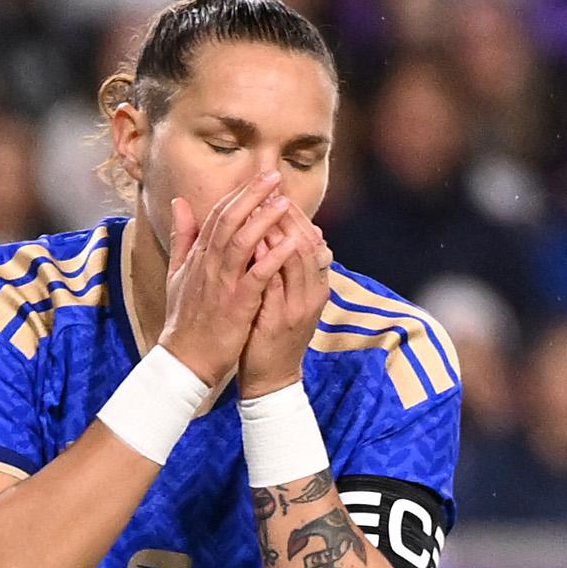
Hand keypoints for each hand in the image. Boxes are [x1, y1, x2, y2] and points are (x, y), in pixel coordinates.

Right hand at [158, 173, 288, 389]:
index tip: (258, 178)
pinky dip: (272, 258)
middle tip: (274, 176)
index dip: (238, 195)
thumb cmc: (184, 319)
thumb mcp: (176, 273)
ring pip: (242, 243)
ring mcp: (221, 284)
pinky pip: (256, 275)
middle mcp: (208, 265)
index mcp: (198, 257)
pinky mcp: (236, 304)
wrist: (185, 359)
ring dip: (263, 220)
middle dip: (252, 196)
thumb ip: (182, 237)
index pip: (217, 216)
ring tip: (284, 201)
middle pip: (229, 221)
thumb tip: (179, 202)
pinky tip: (290, 243)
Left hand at [236, 200, 333, 398]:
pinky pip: (277, 284)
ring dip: (280, 231)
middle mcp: (311, 291)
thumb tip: (281, 234)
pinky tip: (254, 245)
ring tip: (261, 207)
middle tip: (268, 189)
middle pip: (306, 240)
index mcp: (312, 283)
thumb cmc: (271, 333)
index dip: (292, 213)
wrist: (270, 377)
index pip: (308, 237)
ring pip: (298, 257)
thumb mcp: (282, 297)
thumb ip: (283, 266)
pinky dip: (268, 262)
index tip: (272, 191)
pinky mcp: (281, 319)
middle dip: (287, 213)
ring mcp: (299, 305)